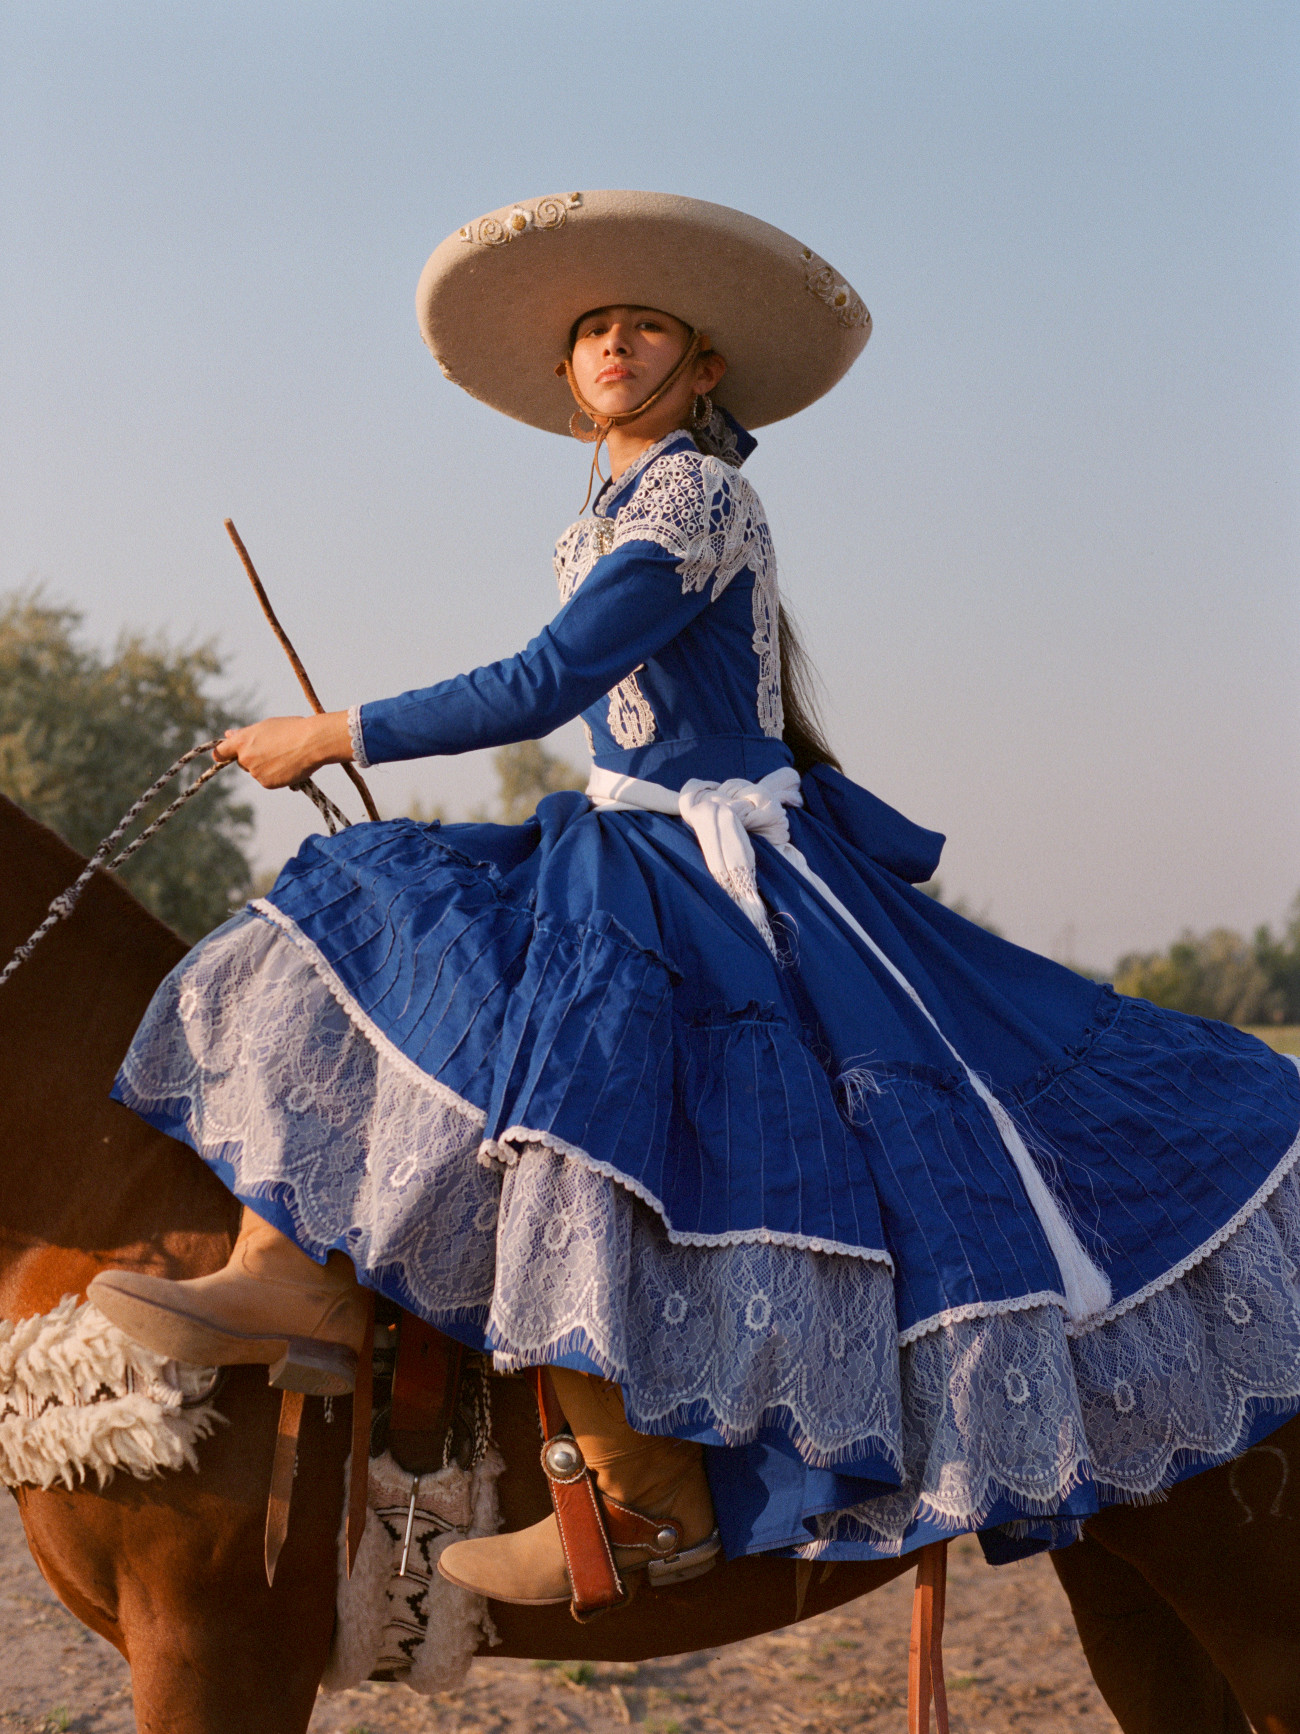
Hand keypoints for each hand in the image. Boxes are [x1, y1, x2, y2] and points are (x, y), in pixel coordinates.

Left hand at [214, 712, 351, 788]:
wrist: (312, 743)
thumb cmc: (292, 729)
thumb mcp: (266, 726)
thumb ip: (246, 734)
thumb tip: (229, 735)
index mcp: (242, 741)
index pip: (220, 752)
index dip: (222, 754)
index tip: (225, 755)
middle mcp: (245, 758)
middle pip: (242, 762)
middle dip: (253, 758)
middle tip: (274, 749)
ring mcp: (255, 772)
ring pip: (257, 772)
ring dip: (267, 767)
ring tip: (286, 756)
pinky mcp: (267, 783)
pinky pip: (268, 780)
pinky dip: (277, 776)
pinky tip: (290, 766)